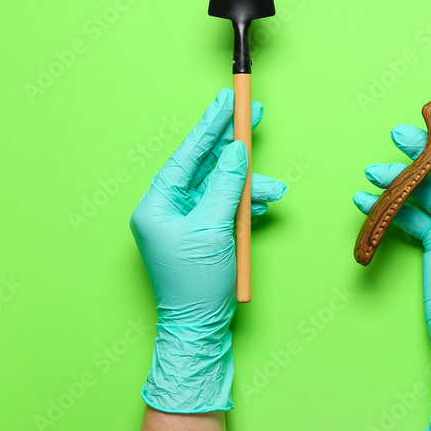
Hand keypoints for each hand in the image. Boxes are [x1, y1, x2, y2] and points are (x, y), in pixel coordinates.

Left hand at [131, 89, 286, 411]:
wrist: (199, 328)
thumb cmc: (196, 283)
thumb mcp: (213, 228)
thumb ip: (226, 185)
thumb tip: (236, 151)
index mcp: (157, 204)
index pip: (187, 155)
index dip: (209, 126)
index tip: (227, 101)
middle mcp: (168, 209)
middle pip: (204, 165)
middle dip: (233, 147)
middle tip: (253, 116)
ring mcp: (186, 222)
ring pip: (220, 187)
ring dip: (248, 185)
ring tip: (273, 189)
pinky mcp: (203, 235)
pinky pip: (225, 207)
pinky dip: (245, 204)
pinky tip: (261, 203)